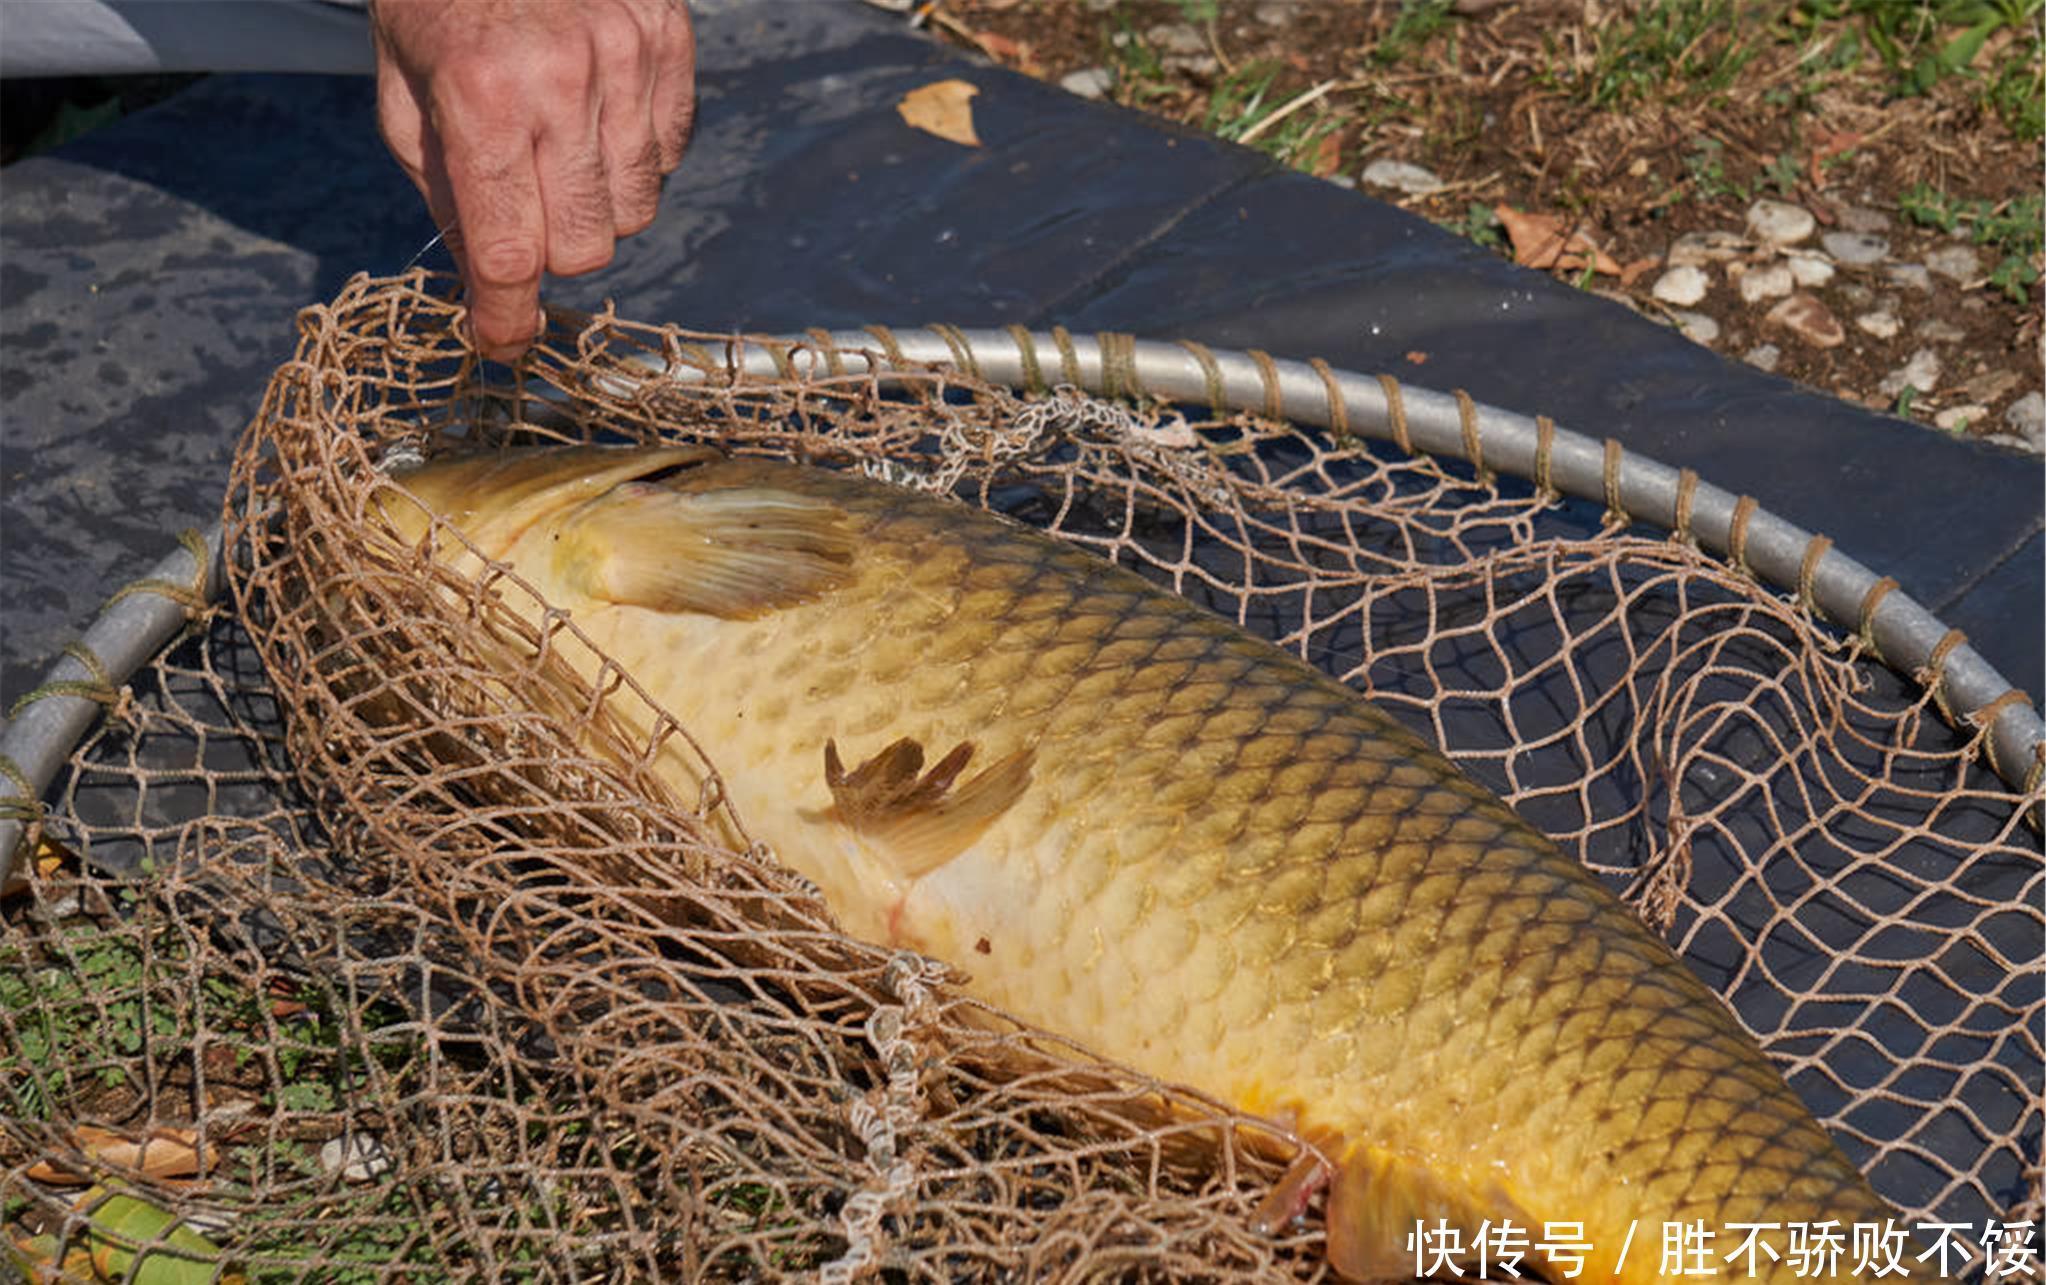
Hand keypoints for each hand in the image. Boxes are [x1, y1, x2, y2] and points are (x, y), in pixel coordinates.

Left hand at [370, 0, 695, 360]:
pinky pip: (671, 155)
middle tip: (522, 213)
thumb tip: (487, 280)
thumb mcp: (403, 91)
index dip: (504, 314)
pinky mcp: (669, 43)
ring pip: (636, 209)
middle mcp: (563, 81)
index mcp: (481, 97)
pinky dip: (635, 158)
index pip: (508, 251)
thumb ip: (444, 190)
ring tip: (561, 155)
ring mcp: (628, 59)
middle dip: (549, 251)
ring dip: (596, 206)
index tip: (500, 342)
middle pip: (583, 246)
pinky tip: (597, 118)